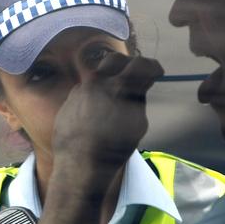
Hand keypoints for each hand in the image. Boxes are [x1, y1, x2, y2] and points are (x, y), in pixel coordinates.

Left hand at [52, 53, 163, 175]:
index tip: (157, 72)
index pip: (140, 64)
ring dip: (109, 80)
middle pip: (115, 60)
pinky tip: (97, 110)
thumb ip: (139, 97)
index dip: (152, 67)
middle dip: (128, 65)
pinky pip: (85, 90)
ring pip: (97, 74)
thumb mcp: (137, 124)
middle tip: (135, 77)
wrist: (79, 163)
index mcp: (119, 86)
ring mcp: (79, 89)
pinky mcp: (68, 100)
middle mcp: (97, 82)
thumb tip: (142, 81)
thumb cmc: (113, 147)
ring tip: (115, 96)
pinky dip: (95, 94)